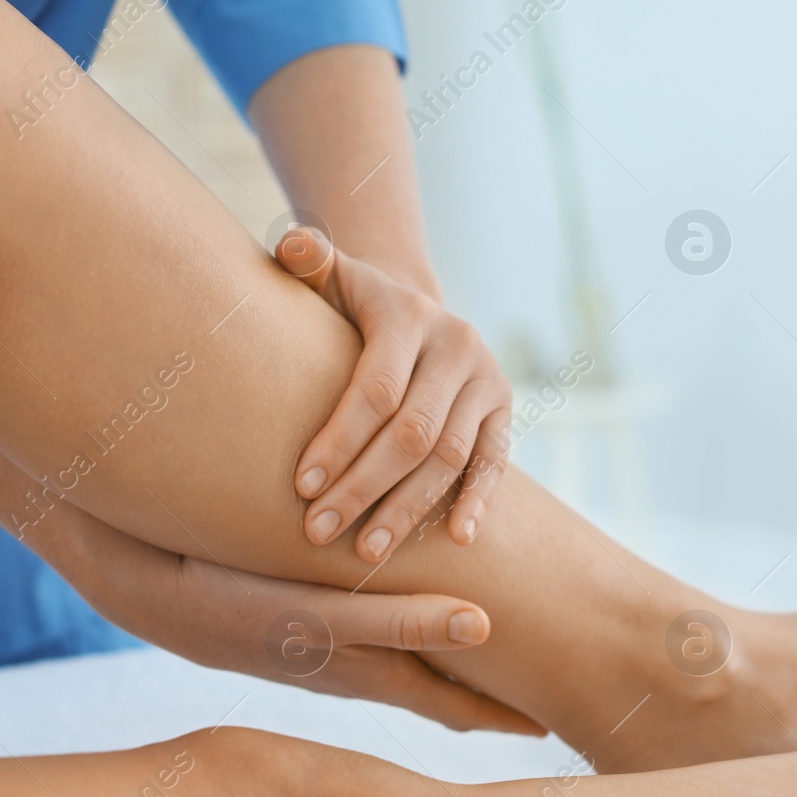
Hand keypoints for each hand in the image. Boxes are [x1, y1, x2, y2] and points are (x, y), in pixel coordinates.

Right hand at [81, 523, 542, 735]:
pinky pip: (369, 633)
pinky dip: (404, 632)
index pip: (452, 707)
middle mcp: (351, 669)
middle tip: (539, 699)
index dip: (502, 718)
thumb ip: (404, 623)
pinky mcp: (298, 621)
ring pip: (403, 663)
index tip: (552, 725)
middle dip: (484, 697)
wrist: (150, 590)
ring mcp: (322, 650)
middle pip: (435, 691)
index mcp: (369, 674)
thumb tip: (486, 628)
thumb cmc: (240, 603)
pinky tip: (401, 609)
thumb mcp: (325, 617)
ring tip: (486, 656)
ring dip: (445, 666)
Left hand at [273, 227, 510, 563]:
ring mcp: (487, 380)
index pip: (375, 388)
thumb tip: (291, 244)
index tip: (301, 486)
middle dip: (363, 486)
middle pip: (413, 432)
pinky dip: (478, 502)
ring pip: (450, 457)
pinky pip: (494, 462)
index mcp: (410, 314)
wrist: (414, 311)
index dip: (340, 440)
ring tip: (365, 552)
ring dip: (408, 508)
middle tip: (318, 532)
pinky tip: (457, 541)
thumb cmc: (350, 308)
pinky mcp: (505, 411)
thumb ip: (306, 259)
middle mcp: (457, 345)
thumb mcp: (330, 278)